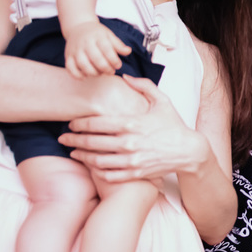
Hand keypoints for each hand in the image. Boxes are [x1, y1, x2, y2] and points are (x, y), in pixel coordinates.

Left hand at [59, 75, 205, 182]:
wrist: (189, 151)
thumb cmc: (174, 125)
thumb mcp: (162, 101)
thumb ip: (143, 86)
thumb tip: (125, 76)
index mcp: (132, 123)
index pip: (97, 123)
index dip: (79, 123)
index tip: (71, 124)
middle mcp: (129, 143)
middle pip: (92, 142)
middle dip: (73, 140)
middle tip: (63, 139)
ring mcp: (131, 160)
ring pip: (97, 160)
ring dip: (82, 157)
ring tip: (73, 153)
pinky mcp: (136, 174)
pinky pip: (110, 175)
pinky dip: (97, 172)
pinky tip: (92, 167)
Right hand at [64, 20, 131, 77]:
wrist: (78, 27)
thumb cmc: (96, 33)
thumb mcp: (109, 35)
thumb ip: (118, 44)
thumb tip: (128, 51)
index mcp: (97, 37)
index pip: (107, 49)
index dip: (114, 60)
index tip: (118, 65)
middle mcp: (85, 43)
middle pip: (96, 58)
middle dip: (106, 68)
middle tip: (111, 71)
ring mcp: (75, 50)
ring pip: (83, 64)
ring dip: (93, 73)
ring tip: (100, 73)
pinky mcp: (68, 56)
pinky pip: (70, 68)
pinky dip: (78, 75)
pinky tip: (86, 76)